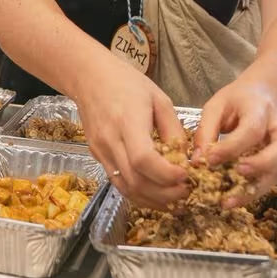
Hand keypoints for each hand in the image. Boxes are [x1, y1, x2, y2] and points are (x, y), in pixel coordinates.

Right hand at [73, 60, 187, 209]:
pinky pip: (119, 183)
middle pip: (135, 180)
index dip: (166, 174)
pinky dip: (139, 193)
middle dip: (165, 193)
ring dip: (152, 200)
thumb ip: (174, 130)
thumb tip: (185, 159)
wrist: (89, 77)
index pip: (143, 159)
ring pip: (126, 188)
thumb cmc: (126, 82)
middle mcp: (110, 140)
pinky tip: (156, 193)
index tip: (186, 175)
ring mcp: (100, 151)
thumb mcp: (159, 99)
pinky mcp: (97, 156)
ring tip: (175, 197)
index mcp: (127, 121)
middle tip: (187, 191)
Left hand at [193, 77, 276, 207]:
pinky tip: (232, 200)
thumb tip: (197, 161)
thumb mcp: (216, 107)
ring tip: (227, 201)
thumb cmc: (236, 101)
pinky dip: (252, 193)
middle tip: (236, 174)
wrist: (261, 96)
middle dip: (260, 165)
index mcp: (261, 110)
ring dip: (254, 189)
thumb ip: (206, 131)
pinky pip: (270, 180)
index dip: (232, 147)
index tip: (210, 159)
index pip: (252, 130)